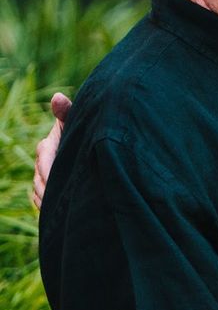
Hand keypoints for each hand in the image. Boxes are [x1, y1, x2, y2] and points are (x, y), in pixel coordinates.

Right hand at [32, 93, 71, 209]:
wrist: (87, 142)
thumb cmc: (82, 128)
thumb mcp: (76, 119)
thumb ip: (67, 112)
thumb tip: (57, 97)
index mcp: (46, 147)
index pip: (44, 161)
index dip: (49, 173)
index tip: (57, 184)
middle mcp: (41, 162)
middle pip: (39, 181)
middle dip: (48, 191)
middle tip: (62, 203)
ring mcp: (42, 175)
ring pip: (39, 192)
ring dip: (47, 201)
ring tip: (63, 210)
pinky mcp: (47, 187)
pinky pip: (41, 200)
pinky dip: (47, 207)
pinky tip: (60, 213)